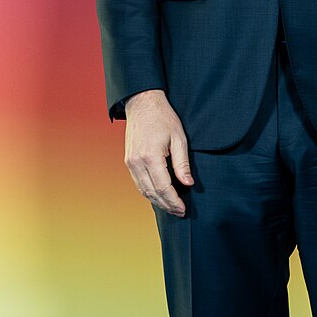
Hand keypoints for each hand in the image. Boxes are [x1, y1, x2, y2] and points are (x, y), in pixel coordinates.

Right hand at [124, 89, 191, 215]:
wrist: (142, 104)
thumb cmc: (163, 118)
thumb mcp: (179, 138)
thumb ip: (182, 163)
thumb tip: (188, 183)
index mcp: (150, 157)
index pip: (163, 187)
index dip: (174, 201)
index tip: (183, 209)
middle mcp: (137, 162)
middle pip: (152, 192)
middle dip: (167, 205)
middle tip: (179, 212)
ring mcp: (130, 163)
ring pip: (143, 190)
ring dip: (157, 201)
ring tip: (171, 207)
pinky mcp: (128, 161)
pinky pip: (138, 183)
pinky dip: (149, 192)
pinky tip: (159, 196)